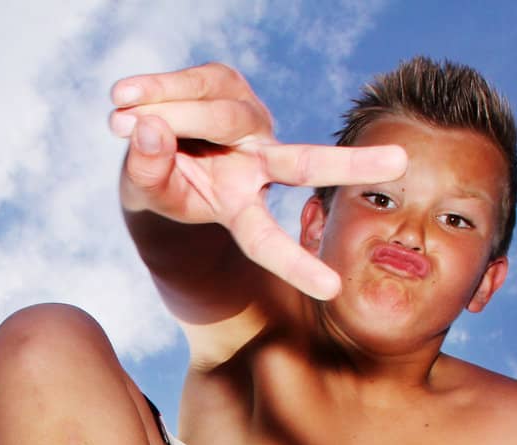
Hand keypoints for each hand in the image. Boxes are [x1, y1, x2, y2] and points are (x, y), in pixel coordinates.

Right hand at [110, 63, 406, 299]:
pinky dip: (155, 88)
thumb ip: (146, 170)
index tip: (332, 290)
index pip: (266, 239)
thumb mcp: (144, 193)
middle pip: (299, 165)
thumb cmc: (155, 186)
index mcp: (239, 205)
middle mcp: (256, 163)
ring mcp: (249, 122)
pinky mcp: (230, 84)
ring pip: (214, 114)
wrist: (147, 144)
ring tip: (116, 113)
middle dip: (348, 166)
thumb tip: (151, 130)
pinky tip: (124, 96)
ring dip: (162, 112)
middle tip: (400, 164)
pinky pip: (193, 82)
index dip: (295, 263)